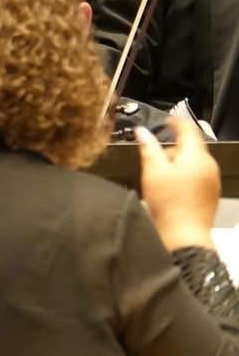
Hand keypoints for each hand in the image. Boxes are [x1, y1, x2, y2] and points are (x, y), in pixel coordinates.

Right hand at [137, 110, 219, 251]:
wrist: (184, 235)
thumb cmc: (169, 204)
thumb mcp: (152, 171)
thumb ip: (148, 148)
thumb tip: (142, 131)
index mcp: (196, 156)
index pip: (189, 129)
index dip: (176, 122)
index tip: (166, 120)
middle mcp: (209, 165)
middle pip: (191, 147)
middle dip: (172, 147)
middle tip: (153, 156)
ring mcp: (212, 179)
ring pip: (193, 162)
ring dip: (177, 162)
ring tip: (158, 176)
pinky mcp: (210, 193)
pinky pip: (197, 175)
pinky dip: (183, 175)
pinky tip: (169, 189)